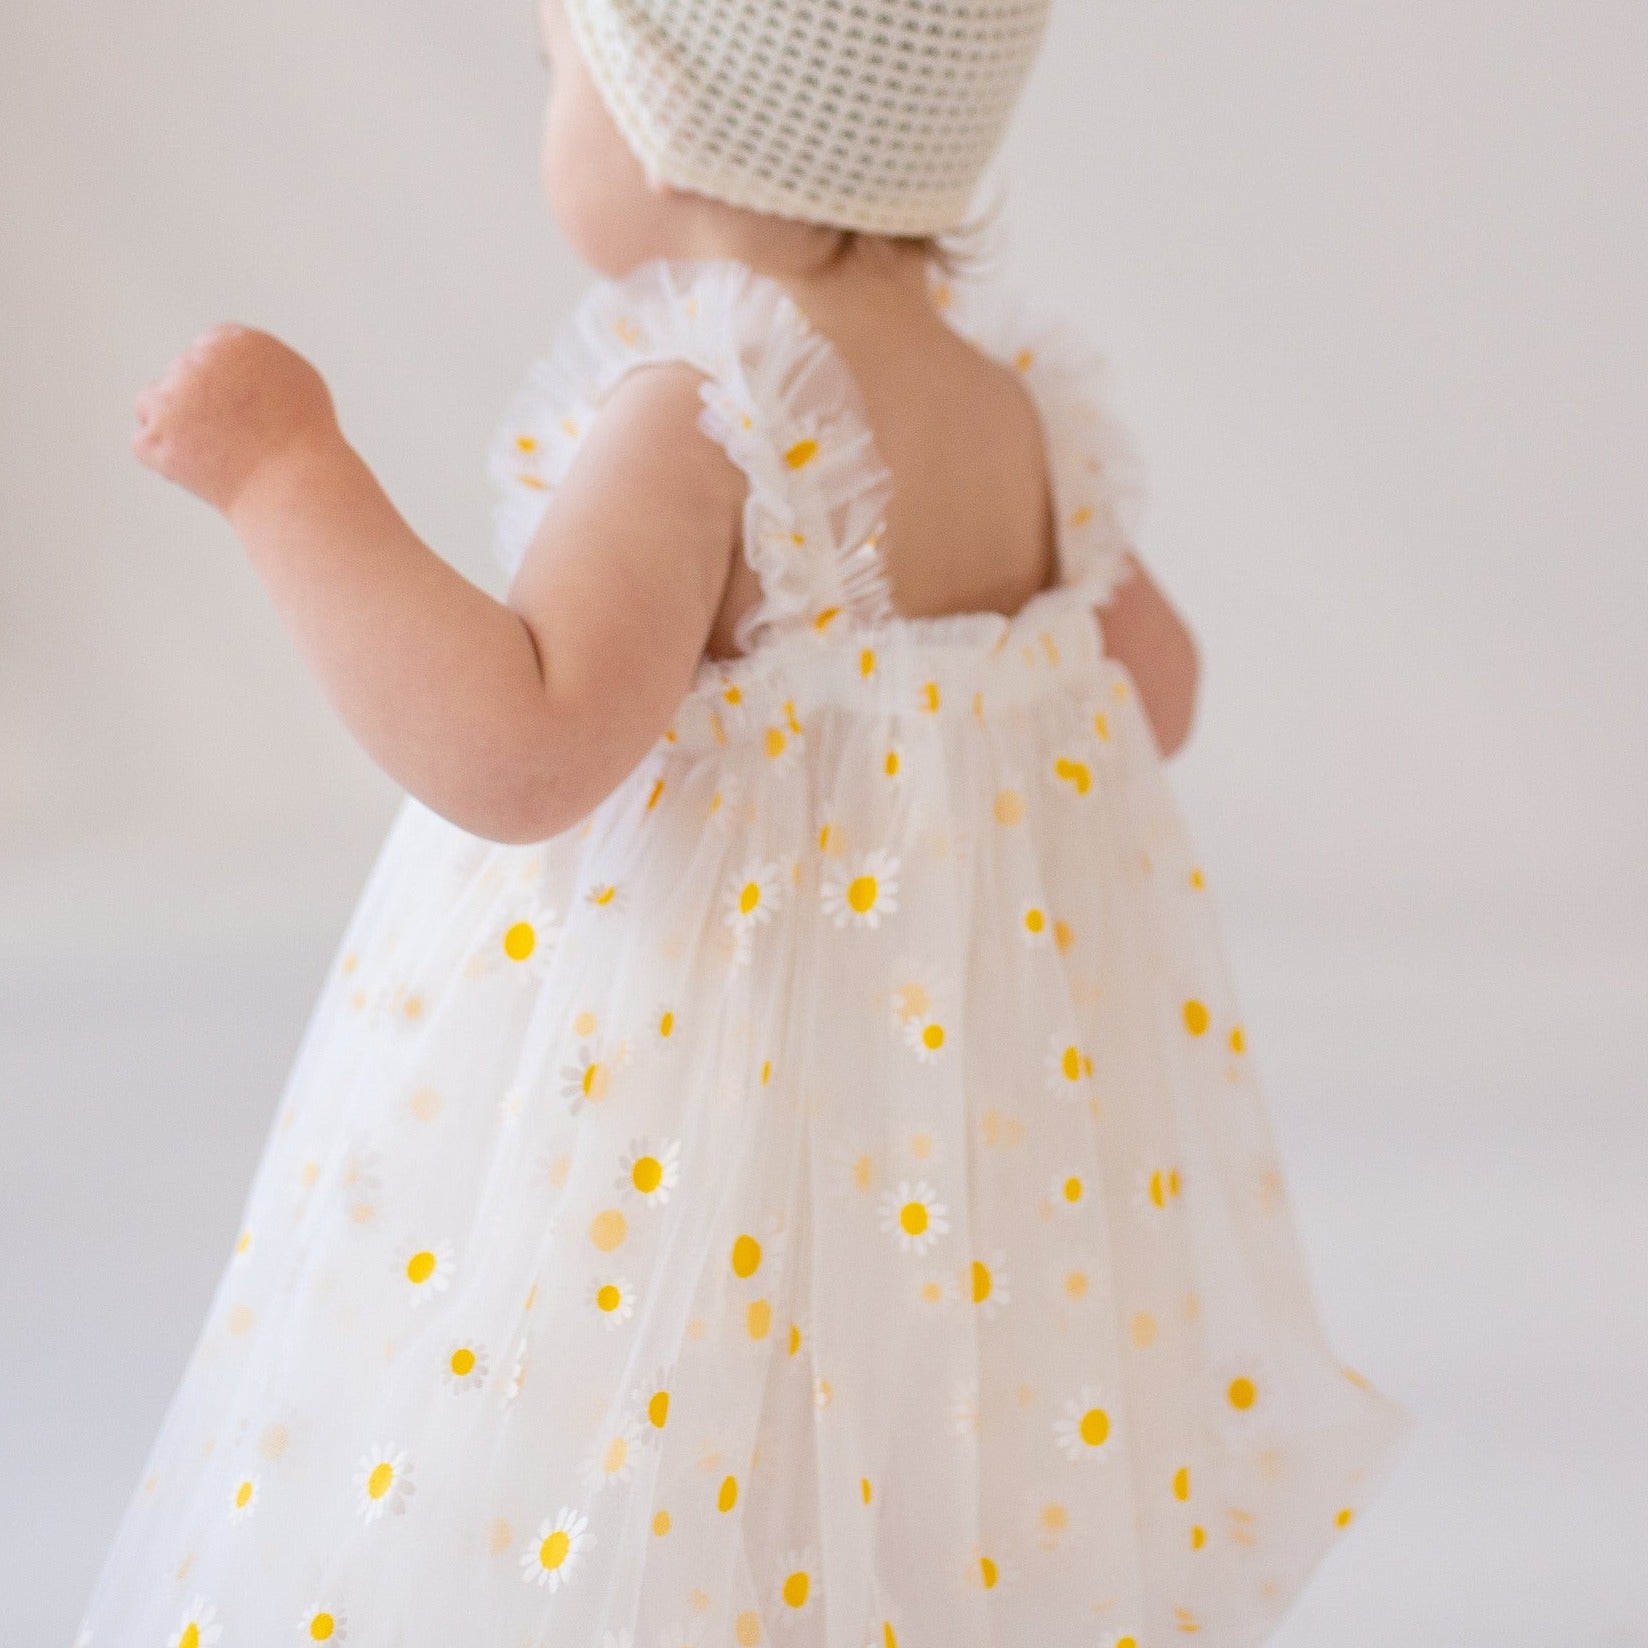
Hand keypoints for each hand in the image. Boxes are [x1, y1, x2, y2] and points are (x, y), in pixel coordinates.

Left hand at [132, 325, 338, 514]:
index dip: (222, 382)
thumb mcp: (296, 379)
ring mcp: (171, 400)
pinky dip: (165, 459)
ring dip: (172, 423)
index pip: (208, 350)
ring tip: (212, 451)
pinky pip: (145, 444)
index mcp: (232, 342)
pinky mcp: (155, 438)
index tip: (238, 409)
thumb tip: (231, 364)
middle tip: (233, 437)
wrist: (296, 485)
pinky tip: (199, 470)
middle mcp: (195, 362)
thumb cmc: (307, 439)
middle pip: (181, 375)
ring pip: (151, 402)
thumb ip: (257, 362)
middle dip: (200, 402)